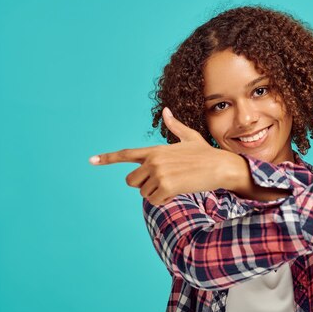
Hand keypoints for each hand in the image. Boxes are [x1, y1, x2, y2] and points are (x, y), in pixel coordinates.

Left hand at [88, 107, 240, 205]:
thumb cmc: (207, 153)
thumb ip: (175, 127)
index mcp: (155, 150)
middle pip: (131, 181)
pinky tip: (178, 191)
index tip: (91, 160)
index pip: (126, 154)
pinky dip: (165, 200)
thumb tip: (166, 111)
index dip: (107, 158)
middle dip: (145, 185)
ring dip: (157, 193)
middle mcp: (153, 160)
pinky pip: (154, 200)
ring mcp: (158, 173)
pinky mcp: (166, 186)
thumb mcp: (189, 138)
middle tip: (164, 182)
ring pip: (144, 193)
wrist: (221, 166)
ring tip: (176, 184)